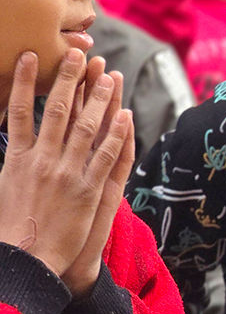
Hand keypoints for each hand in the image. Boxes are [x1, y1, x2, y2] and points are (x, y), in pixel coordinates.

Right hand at [0, 51, 132, 296]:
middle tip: (78, 53)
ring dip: (98, 98)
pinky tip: (124, 114)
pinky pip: (106, 155)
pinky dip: (116, 133)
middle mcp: (41, 160)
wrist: (28, 260)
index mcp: (15, 158)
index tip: (30, 55)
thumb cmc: (13, 227)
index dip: (23, 81)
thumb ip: (12, 161)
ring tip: (107, 75)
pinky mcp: (89, 190)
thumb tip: (15, 137)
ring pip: (85, 127)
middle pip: (55, 110)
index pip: (18, 110)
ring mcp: (66, 173)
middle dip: (68, 79)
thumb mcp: (4, 187)